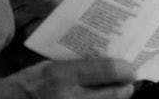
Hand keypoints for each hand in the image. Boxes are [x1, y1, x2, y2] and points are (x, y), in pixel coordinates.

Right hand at [0, 58, 134, 98]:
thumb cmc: (27, 84)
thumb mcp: (50, 67)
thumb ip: (76, 66)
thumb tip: (106, 63)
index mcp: (63, 75)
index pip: (106, 70)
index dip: (125, 70)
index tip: (131, 68)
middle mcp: (68, 96)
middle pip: (112, 94)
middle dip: (125, 89)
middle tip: (129, 83)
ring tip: (119, 93)